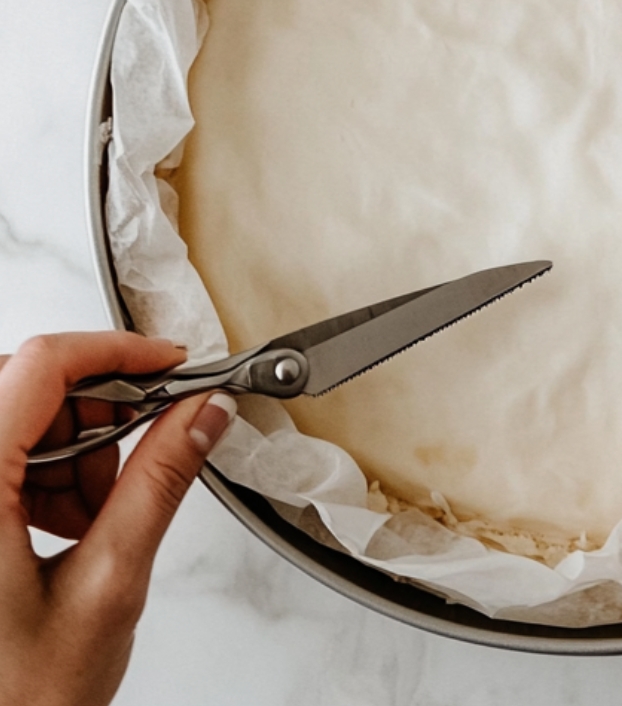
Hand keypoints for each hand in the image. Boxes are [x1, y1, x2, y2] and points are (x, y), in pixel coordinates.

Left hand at [0, 332, 236, 705]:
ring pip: (13, 418)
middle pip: (23, 385)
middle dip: (96, 407)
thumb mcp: (108, 585)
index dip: (114, 350)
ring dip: (73, 447)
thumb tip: (202, 414)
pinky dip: (46, 472)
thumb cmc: (15, 704)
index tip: (168, 363)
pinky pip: (0, 456)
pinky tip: (69, 523)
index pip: (39, 366)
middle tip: (147, 441)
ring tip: (99, 513)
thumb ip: (160, 483)